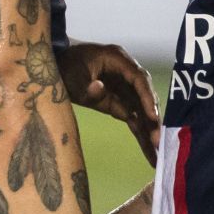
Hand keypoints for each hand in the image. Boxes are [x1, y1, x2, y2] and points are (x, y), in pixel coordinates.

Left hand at [58, 42, 159, 165]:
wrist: (55, 64)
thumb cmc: (65, 65)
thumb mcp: (72, 77)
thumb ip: (86, 87)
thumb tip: (99, 89)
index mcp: (118, 59)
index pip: (139, 79)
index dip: (148, 98)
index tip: (153, 118)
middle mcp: (126, 73)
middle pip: (144, 96)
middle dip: (152, 120)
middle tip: (158, 142)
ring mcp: (124, 88)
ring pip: (141, 110)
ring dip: (149, 130)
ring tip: (157, 154)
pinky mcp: (118, 101)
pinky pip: (132, 117)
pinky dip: (139, 133)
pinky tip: (149, 151)